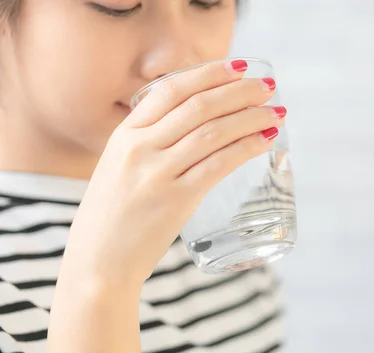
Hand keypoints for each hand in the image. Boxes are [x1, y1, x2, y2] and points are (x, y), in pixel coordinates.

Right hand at [62, 60, 285, 284]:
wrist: (97, 264)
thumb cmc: (111, 219)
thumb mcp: (118, 169)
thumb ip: (147, 147)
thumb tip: (191, 131)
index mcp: (123, 135)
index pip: (170, 89)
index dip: (208, 74)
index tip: (237, 68)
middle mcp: (139, 148)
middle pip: (198, 105)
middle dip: (239, 91)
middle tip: (267, 87)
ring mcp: (156, 173)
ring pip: (213, 131)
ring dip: (251, 118)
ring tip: (276, 114)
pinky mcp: (175, 200)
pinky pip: (218, 164)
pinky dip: (245, 148)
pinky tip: (264, 141)